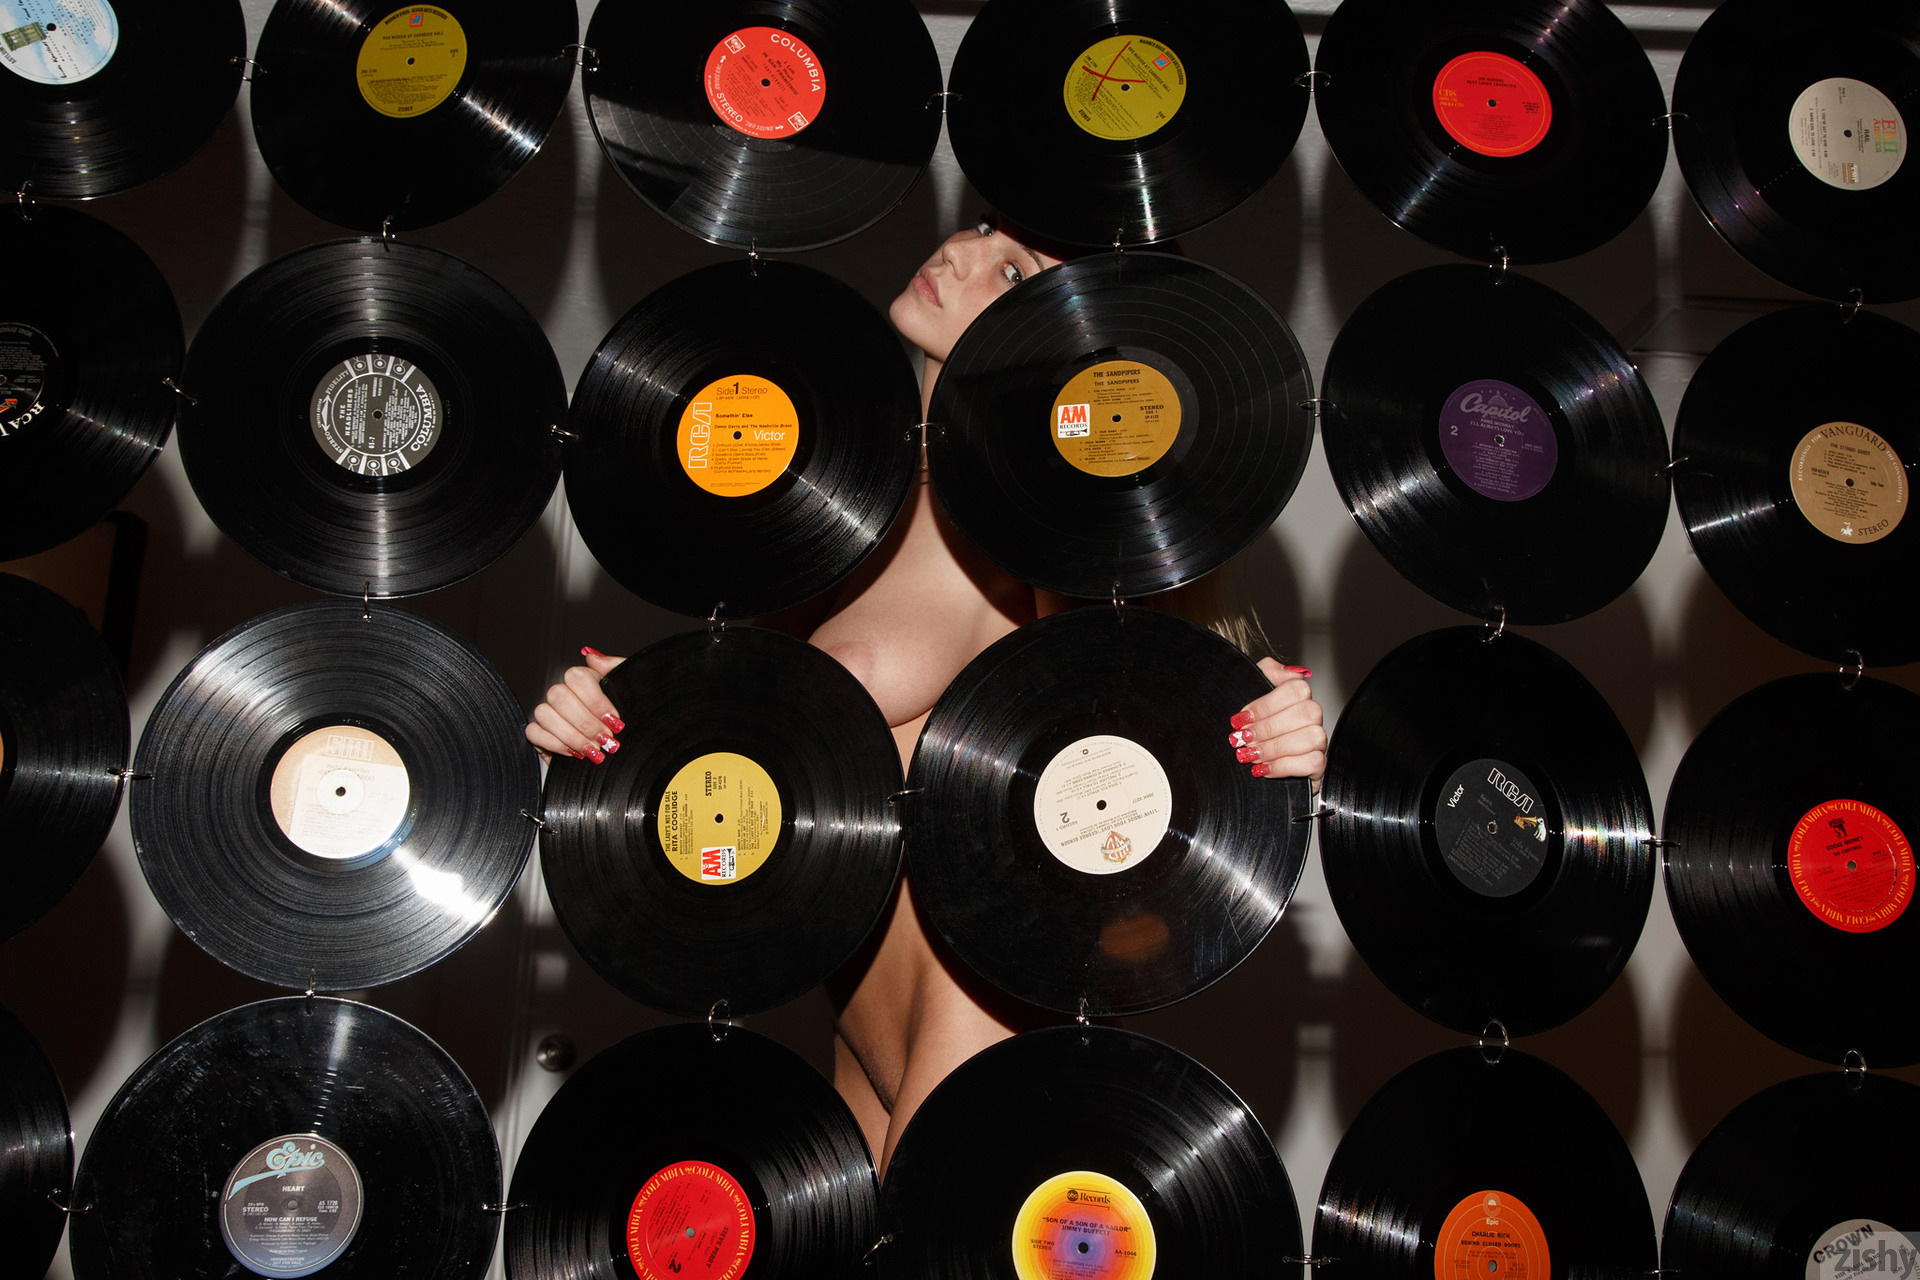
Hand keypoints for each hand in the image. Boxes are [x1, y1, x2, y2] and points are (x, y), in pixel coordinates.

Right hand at [526, 647, 626, 760]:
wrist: (626, 752)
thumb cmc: (625, 722)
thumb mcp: (631, 693)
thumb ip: (616, 668)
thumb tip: (592, 657)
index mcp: (585, 681)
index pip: (576, 677)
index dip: (595, 701)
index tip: (614, 720)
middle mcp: (564, 694)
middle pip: (559, 695)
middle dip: (586, 723)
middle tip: (606, 740)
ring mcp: (549, 712)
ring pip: (544, 713)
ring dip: (572, 736)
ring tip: (593, 750)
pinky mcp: (539, 733)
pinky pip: (533, 732)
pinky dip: (555, 744)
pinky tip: (575, 753)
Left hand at [1228, 658, 1326, 782]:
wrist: (1243, 761)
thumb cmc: (1248, 726)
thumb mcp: (1249, 691)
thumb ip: (1266, 672)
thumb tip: (1287, 672)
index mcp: (1297, 697)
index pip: (1297, 688)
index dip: (1267, 704)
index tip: (1242, 718)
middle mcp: (1312, 717)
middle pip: (1306, 713)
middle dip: (1268, 728)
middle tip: (1244, 738)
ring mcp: (1318, 741)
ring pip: (1312, 737)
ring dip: (1276, 747)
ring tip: (1251, 754)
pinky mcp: (1318, 766)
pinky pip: (1314, 762)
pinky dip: (1285, 766)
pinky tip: (1264, 769)